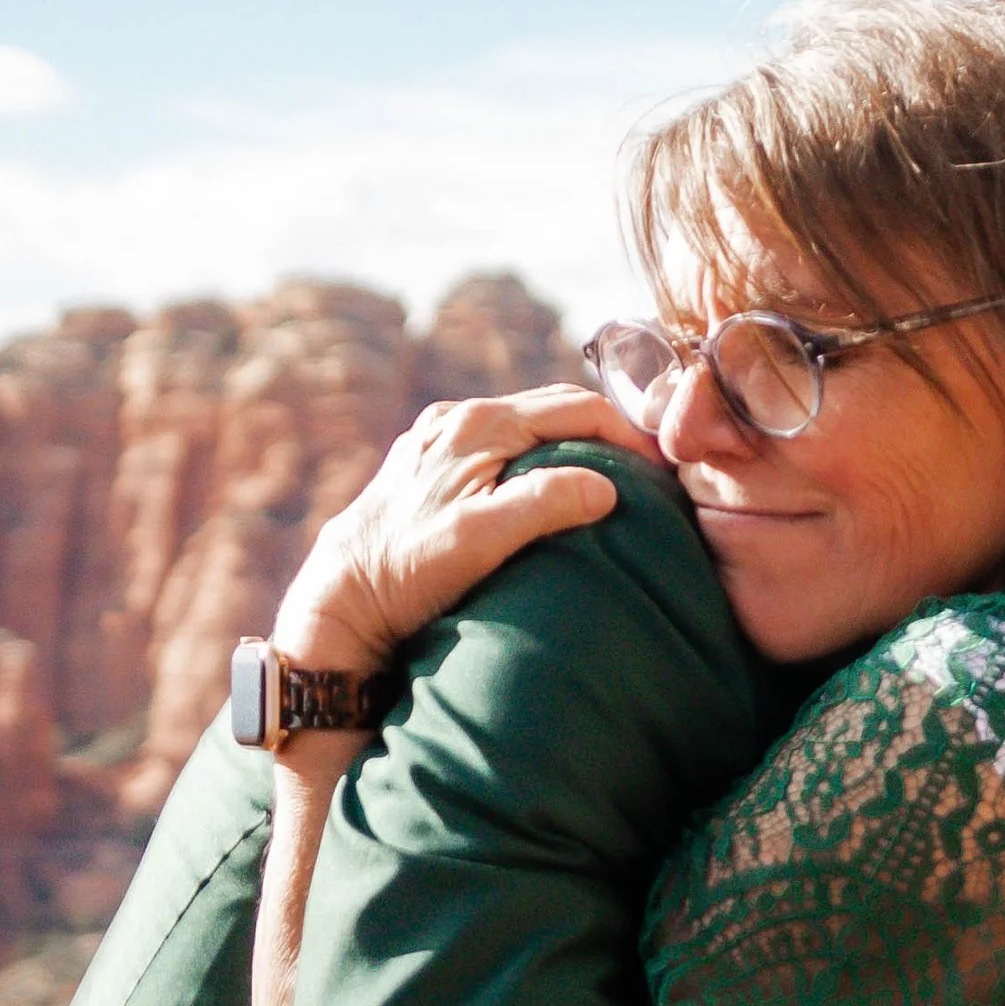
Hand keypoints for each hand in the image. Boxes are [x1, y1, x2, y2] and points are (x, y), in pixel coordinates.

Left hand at [273, 386, 654, 670]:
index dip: (628, 433)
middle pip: (555, 408)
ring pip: (529, 425)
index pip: (577, 407)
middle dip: (607, 432)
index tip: (662, 468)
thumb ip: (543, 501)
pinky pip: (504, 444)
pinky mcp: (431, 464)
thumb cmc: (408, 572)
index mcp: (478, 424)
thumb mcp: (481, 538)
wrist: (342, 599)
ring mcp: (441, 439)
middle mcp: (458, 418)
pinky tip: (553, 489)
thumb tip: (606, 485)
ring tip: (610, 479)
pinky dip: (541, 456)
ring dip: (573, 444)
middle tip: (648, 472)